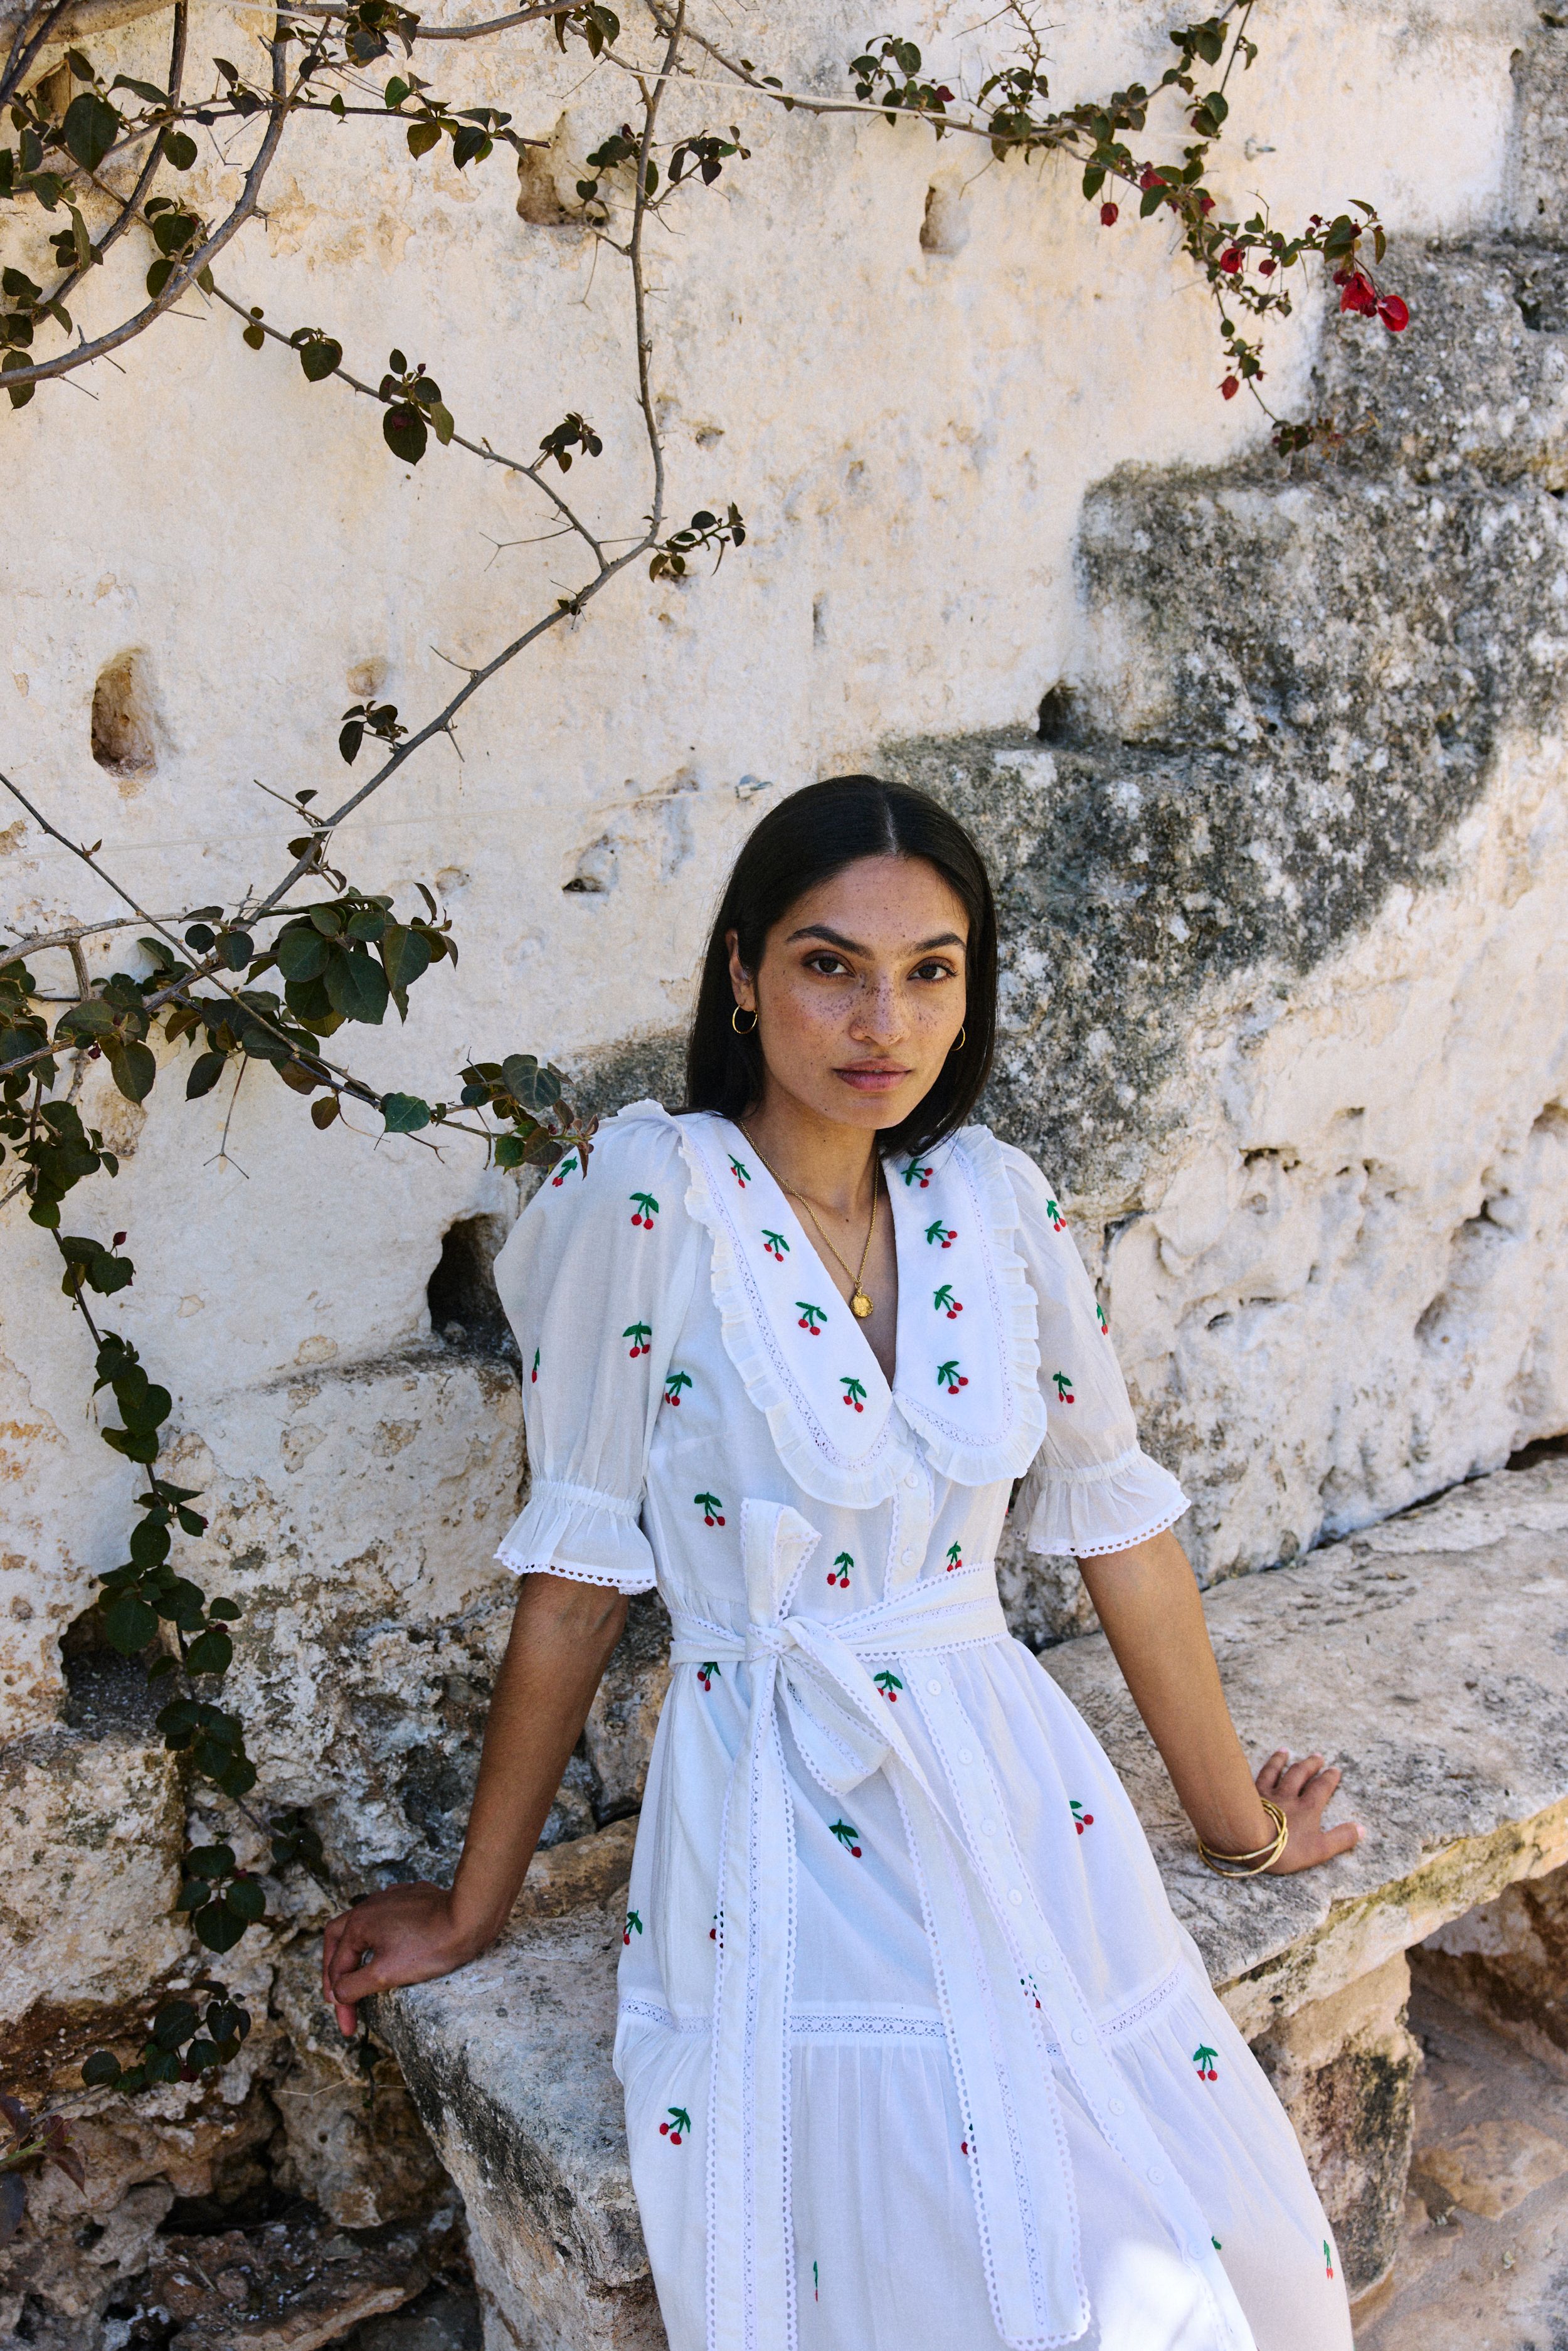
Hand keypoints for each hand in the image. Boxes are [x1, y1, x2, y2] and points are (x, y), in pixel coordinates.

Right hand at [321, 1881, 483, 2035]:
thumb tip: (338, 1993)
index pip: (338, 1967)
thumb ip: (353, 1986)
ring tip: (356, 1972)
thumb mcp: (386, 1975)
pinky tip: (385, 1947)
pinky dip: (378, 1935)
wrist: (470, 1917)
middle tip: (336, 1994)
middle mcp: (371, 1905)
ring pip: (362, 1923)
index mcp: (359, 1922)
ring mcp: (393, 1898)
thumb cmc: (431, 1946)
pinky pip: (386, 1915)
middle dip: (334, 1967)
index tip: (348, 2028)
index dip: (340, 2002)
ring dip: (355, 1950)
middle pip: (338, 1936)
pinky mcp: (414, 1897)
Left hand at [1256, 1749, 1361, 1874]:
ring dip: (1282, 1760)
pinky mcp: (1250, 1795)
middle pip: (1300, 1775)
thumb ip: (1341, 1839)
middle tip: (1317, 1756)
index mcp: (1307, 1807)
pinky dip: (1260, 1768)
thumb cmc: (1286, 1847)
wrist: (1250, 1838)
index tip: (1335, 1770)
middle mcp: (1288, 1795)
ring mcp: (1268, 1793)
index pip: (1321, 1788)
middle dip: (1310, 1765)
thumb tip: (1361, 1829)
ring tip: (1285, 1751)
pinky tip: (1257, 1764)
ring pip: (1276, 1771)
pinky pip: (1257, 1776)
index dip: (1329, 1778)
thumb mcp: (1320, 1849)